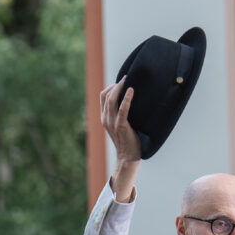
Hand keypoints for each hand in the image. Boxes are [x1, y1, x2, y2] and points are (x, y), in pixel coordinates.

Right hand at [99, 79, 140, 199]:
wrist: (128, 157)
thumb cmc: (128, 141)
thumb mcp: (120, 125)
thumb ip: (121, 114)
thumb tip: (131, 99)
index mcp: (104, 118)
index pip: (103, 97)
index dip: (111, 86)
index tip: (121, 81)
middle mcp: (106, 119)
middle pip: (106, 95)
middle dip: (116, 84)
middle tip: (126, 77)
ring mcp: (112, 123)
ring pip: (111, 100)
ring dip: (119, 88)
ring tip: (127, 80)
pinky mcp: (121, 127)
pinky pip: (122, 110)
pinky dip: (126, 99)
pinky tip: (131, 90)